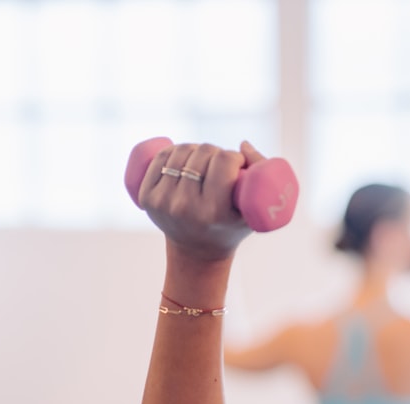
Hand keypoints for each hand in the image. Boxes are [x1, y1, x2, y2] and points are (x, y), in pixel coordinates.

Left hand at [138, 141, 264, 261]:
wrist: (196, 252)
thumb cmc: (231, 227)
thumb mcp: (254, 210)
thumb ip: (262, 173)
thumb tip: (242, 145)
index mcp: (213, 212)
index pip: (224, 160)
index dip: (235, 157)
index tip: (238, 167)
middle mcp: (184, 207)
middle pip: (204, 152)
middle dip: (216, 153)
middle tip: (221, 166)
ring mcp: (163, 202)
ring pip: (182, 150)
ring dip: (196, 149)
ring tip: (204, 162)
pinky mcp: (147, 198)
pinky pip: (160, 157)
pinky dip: (173, 151)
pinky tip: (184, 158)